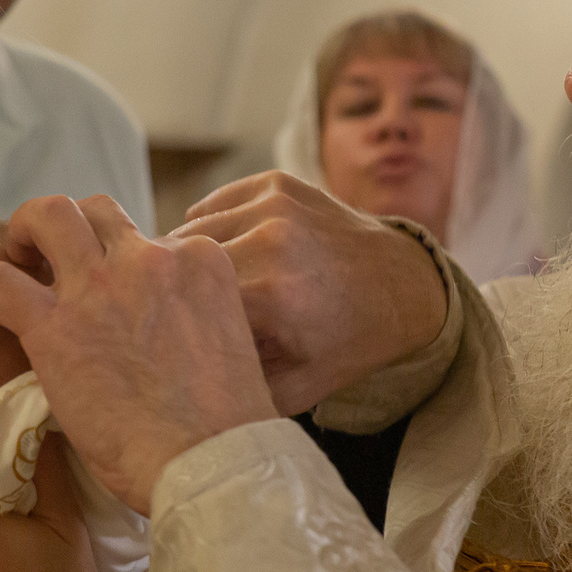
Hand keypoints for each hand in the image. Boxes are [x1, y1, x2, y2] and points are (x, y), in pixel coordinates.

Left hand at [0, 195, 277, 513]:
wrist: (209, 465)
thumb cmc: (222, 430)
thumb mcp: (222, 343)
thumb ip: (185, 317)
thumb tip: (147, 330)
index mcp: (199, 261)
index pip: (147, 237)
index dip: (122, 264)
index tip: (113, 296)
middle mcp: (151, 258)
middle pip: (97, 210)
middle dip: (71, 228)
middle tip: (51, 260)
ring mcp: (101, 286)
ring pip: (47, 215)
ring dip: (25, 232)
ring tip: (16, 262)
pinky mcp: (54, 325)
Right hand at [174, 171, 448, 414]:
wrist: (402, 286)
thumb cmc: (345, 342)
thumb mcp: (296, 387)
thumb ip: (235, 388)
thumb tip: (180, 389)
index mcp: (272, 294)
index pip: (183, 304)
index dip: (170, 323)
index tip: (169, 340)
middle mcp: (271, 239)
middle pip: (180, 264)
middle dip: (175, 292)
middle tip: (180, 316)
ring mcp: (275, 203)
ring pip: (190, 231)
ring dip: (187, 260)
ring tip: (201, 289)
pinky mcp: (276, 183)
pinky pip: (211, 206)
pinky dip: (207, 230)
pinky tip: (225, 255)